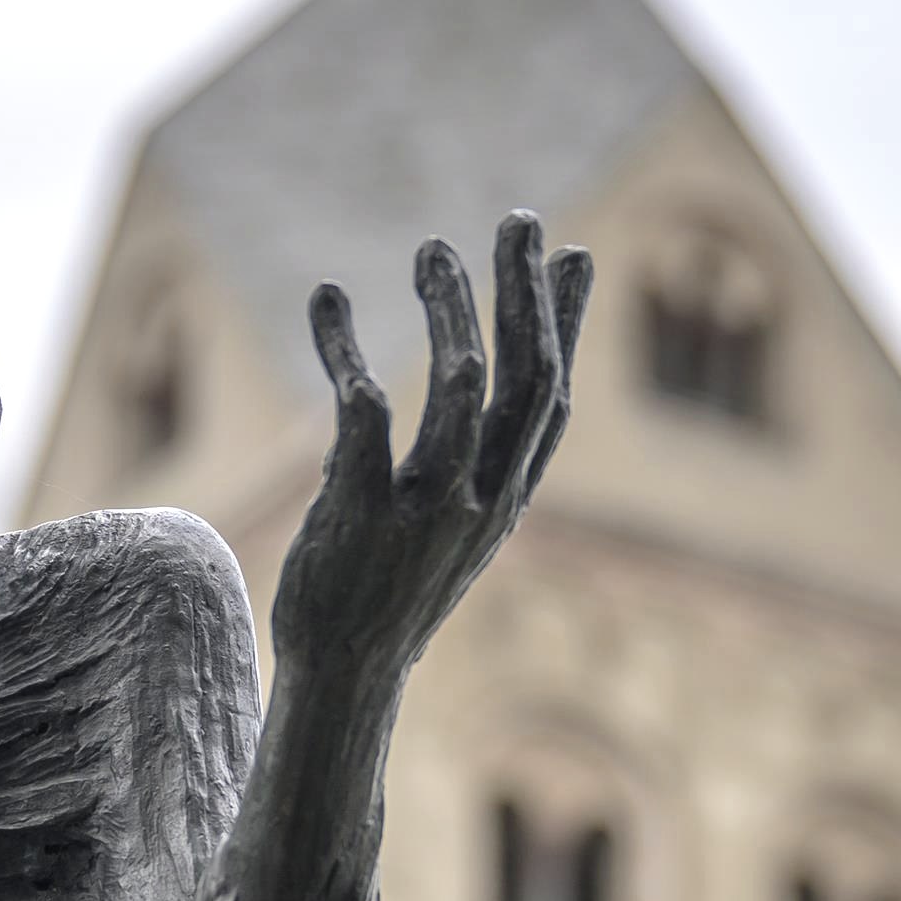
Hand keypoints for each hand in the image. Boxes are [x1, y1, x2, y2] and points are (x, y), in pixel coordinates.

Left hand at [271, 212, 591, 705]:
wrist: (342, 680)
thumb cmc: (388, 594)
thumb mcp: (451, 527)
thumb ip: (473, 458)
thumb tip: (485, 380)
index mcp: (505, 502)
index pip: (551, 401)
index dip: (566, 326)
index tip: (573, 254)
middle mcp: (480, 503)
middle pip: (526, 382)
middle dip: (528, 295)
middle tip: (518, 221)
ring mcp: (426, 511)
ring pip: (461, 386)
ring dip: (452, 307)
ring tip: (434, 246)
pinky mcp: (361, 514)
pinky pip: (363, 410)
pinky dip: (344, 347)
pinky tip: (328, 301)